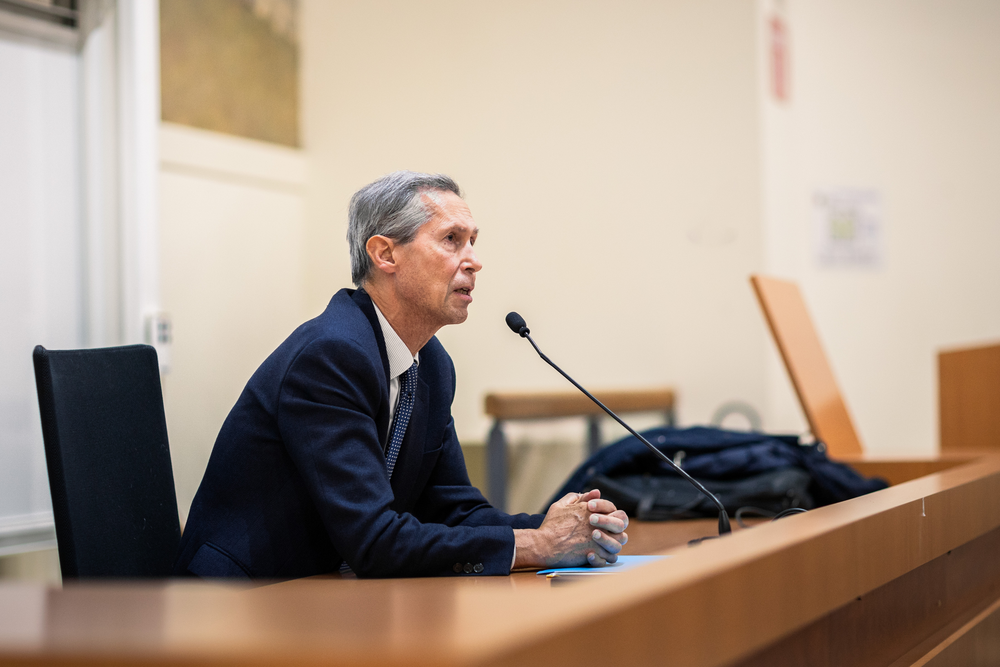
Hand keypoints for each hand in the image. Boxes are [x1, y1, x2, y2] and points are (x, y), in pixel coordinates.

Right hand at [513, 489, 628, 568]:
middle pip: (621, 524)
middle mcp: (596, 522)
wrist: (544, 545)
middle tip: (611, 534)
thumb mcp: (560, 505)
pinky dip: (607, 557)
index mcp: (590, 510)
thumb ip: (577, 497)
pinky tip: (599, 555)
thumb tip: (594, 492)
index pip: (613, 509)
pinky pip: (610, 557)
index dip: (612, 515)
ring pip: (619, 542)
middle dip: (618, 529)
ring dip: (614, 544)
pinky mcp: (594, 552)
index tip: (606, 522)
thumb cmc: (551, 526)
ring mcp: (596, 538)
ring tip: (605, 547)